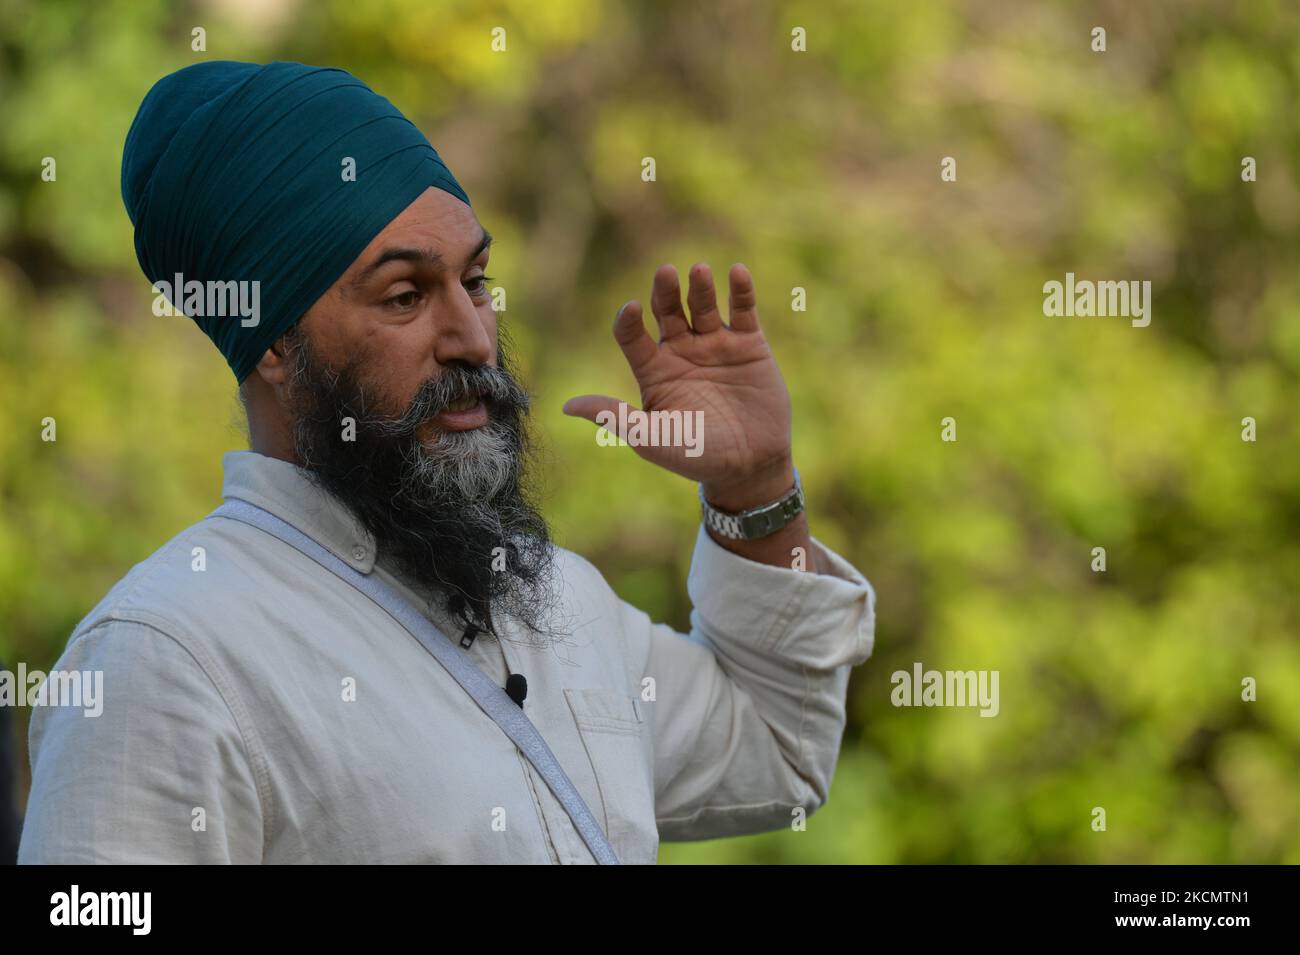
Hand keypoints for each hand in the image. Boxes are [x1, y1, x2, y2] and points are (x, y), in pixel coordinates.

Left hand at [563, 262, 795, 510]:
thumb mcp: (651, 438)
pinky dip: (741, 290)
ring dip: (700, 287)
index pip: (632, 334)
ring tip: (699, 271)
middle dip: (664, 292)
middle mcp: (681, 350)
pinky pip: (743, 310)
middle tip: (665, 274)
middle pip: (666, 311)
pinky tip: (737, 272)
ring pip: (703, 305)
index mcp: (652, 369)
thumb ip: (615, 417)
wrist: (750, 466)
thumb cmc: (695, 455)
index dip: (628, 321)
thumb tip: (567, 407)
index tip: (631, 310)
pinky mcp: (749, 344)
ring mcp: (715, 344)